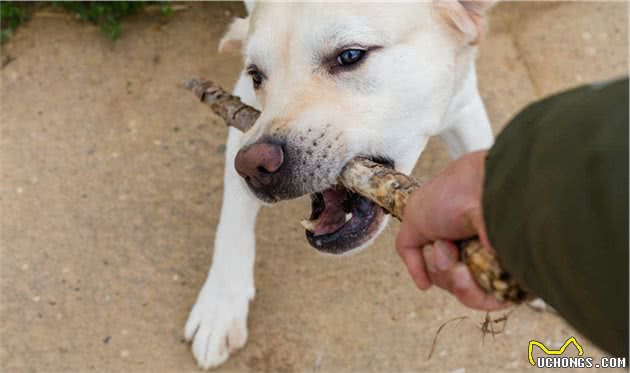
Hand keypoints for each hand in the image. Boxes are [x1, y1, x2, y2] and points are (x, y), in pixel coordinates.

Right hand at [395, 150, 508, 310]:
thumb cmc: (450, 196)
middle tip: (446, 246)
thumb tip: (424, 286)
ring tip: (456, 258)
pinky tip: (463, 273)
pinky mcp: (511, 277)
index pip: (436, 264)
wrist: (484, 190)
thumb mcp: (414, 218)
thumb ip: (408, 249)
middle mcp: (475, 249)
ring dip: (450, 277)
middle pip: (446, 279)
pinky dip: (468, 291)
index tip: (434, 240)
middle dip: (438, 267)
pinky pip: (484, 301)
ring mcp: (493, 263)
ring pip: (462, 292)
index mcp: (456, 234)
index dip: (428, 259)